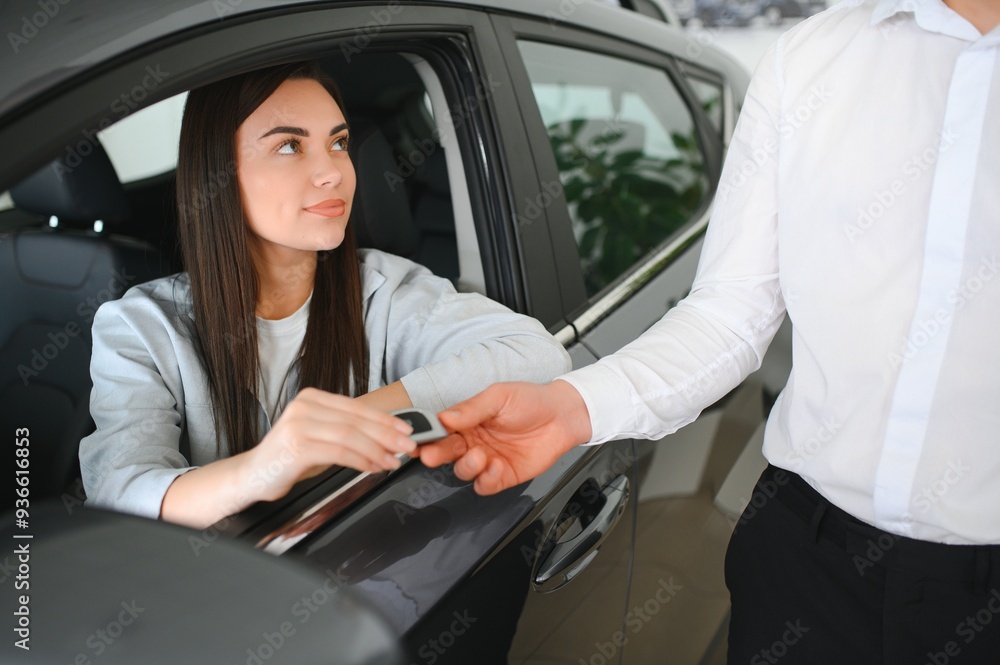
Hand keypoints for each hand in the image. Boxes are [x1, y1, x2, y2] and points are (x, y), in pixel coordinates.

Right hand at [245, 387, 415, 501]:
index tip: (406, 429)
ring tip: (392, 461)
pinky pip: (339, 453)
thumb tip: (385, 434)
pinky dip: (361, 461)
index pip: (357, 406)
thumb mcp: (319, 435)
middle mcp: (304, 406)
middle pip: (356, 420)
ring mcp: (298, 425)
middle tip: (407, 446)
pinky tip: (373, 467)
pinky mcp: (297, 447)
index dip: (385, 419)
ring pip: (351, 436)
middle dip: (387, 434)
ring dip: (377, 450)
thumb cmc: (288, 457)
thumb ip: (345, 429)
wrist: (252, 476)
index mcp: (312, 398)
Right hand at [417, 380, 592, 494]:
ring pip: (463, 471)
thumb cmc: (531, 401)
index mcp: (467, 421)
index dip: (427, 435)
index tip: (418, 438)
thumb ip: (472, 408)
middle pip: (445, 453)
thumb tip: (445, 417)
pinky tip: (496, 466)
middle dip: (435, 455)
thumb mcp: (499, 396)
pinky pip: (485, 485)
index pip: (439, 430)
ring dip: (466, 466)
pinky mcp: (503, 476)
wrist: (562, 416)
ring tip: (479, 455)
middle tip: (431, 454)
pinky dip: (486, 479)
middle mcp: (473, 442)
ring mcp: (487, 460)